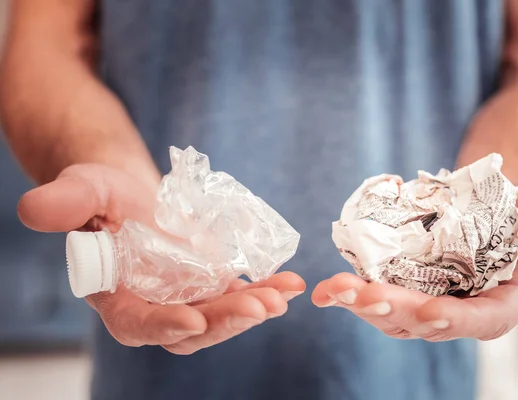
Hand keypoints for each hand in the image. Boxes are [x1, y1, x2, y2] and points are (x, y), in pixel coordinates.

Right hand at [18, 164, 304, 353]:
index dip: (162, 326)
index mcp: (118, 297)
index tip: (193, 320)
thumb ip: (65, 202)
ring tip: (284, 293)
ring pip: (222, 316)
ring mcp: (187, 298)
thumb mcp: (84, 190)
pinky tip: (290, 282)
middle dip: (225, 321)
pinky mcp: (212, 285)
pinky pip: (240, 294)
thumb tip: (34, 209)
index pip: (137, 324)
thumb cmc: (102, 194)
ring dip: (254, 309)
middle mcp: (155, 306)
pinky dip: (266, 290)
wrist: (132, 194)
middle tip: (259, 306)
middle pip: (190, 328)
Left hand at [312, 179, 517, 340]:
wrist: (482, 197)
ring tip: (333, 290)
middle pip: (429, 322)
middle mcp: (464, 307)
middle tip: (361, 296)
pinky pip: (377, 293)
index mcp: (505, 299)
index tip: (427, 312)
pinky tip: (328, 287)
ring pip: (395, 315)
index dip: (456, 320)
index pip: (484, 320)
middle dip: (394, 312)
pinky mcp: (403, 284)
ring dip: (363, 305)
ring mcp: (430, 298)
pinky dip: (352, 292)